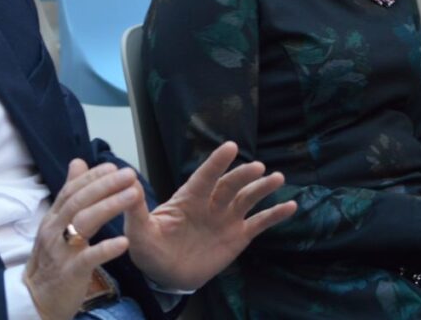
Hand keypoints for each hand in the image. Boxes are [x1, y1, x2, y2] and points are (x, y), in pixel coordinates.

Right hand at [24, 160, 139, 319]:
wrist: (35, 300)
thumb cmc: (51, 261)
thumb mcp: (57, 225)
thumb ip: (69, 194)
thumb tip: (78, 163)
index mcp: (53, 218)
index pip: (72, 190)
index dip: (93, 177)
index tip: (114, 167)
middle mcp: (54, 230)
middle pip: (79, 201)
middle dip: (106, 185)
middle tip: (129, 175)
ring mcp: (61, 251)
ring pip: (83, 222)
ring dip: (109, 206)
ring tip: (133, 195)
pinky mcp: (69, 273)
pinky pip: (88, 258)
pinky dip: (105, 248)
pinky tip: (124, 241)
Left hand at [124, 141, 296, 290]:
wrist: (165, 274)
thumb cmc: (149, 248)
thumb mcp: (138, 230)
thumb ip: (136, 209)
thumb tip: (129, 182)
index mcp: (188, 198)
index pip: (204, 177)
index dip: (216, 163)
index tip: (230, 146)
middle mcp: (210, 203)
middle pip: (230, 186)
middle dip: (243, 175)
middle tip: (257, 167)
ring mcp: (226, 219)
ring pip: (247, 199)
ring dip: (262, 188)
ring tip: (278, 177)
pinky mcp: (238, 237)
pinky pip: (259, 223)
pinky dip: (275, 214)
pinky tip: (291, 206)